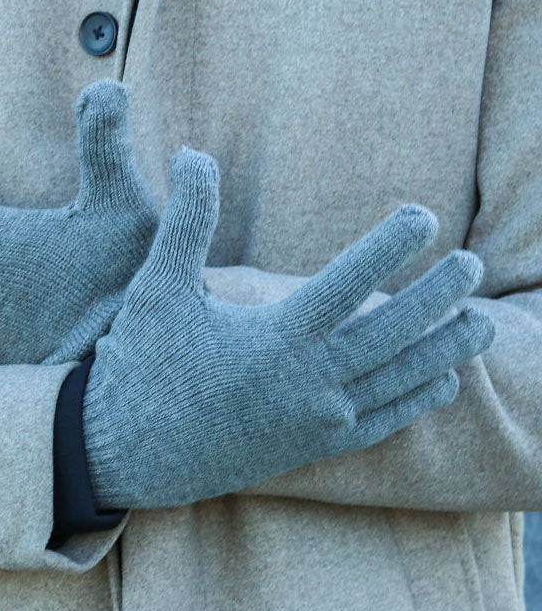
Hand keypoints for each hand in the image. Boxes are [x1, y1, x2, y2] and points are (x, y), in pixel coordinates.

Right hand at [83, 149, 494, 509]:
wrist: (127, 456)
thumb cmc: (139, 367)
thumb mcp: (155, 289)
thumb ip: (185, 222)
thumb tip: (194, 154)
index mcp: (275, 339)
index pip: (349, 283)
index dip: (391, 246)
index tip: (425, 217)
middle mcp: (308, 384)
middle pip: (393, 334)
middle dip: (439, 298)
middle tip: (472, 265)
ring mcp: (315, 421)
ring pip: (399, 383)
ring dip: (445, 350)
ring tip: (483, 323)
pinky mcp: (312, 447)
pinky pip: (382, 424)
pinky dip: (417, 402)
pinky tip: (443, 382)